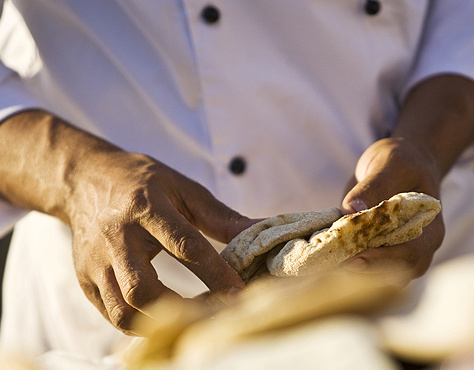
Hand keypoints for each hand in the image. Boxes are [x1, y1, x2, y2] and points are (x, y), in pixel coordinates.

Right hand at [66, 151, 254, 334]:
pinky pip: (112, 315)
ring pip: (124, 310)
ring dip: (161, 323)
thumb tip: (262, 231)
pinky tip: (165, 316)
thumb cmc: (143, 183)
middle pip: (143, 289)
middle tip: (215, 311)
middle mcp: (116, 237)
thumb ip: (222, 216)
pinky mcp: (85, 279)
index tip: (239, 292)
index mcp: (145, 207)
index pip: (184, 245)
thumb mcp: (184, 189)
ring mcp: (95, 262)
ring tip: (191, 316)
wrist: (85, 179)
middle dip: (184, 307)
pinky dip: (141, 324)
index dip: (214, 272)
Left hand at [340, 75, 473, 277]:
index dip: (382, 258)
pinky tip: (327, 262)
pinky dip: (347, 268)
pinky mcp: (380, 253)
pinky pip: (367, 270)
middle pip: (395, 273)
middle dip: (363, 272)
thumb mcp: (390, 162)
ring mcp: (400, 254)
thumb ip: (375, 184)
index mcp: (430, 228)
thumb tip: (351, 207)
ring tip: (326, 267)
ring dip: (353, 275)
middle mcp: (420, 248)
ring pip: (380, 278)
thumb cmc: (402, 161)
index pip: (410, 252)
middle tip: (331, 267)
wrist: (405, 163)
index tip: (353, 258)